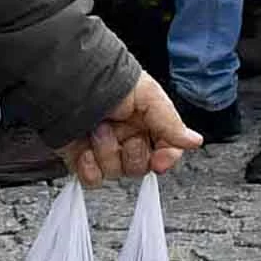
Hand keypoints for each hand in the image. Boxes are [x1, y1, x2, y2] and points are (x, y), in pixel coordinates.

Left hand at [64, 74, 198, 181]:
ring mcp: (104, 150)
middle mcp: (126, 137)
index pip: (165, 151)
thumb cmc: (106, 80)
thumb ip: (170, 123)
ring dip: (106, 152)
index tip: (160, 160)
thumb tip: (194, 140)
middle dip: (130, 151)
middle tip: (120, 130)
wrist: (66, 83)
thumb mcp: (148, 95)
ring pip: (117, 173)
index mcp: (146, 122)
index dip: (165, 158)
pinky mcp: (82, 160)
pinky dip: (89, 168)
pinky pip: (93, 180)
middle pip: (141, 166)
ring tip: (97, 129)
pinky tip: (85, 150)